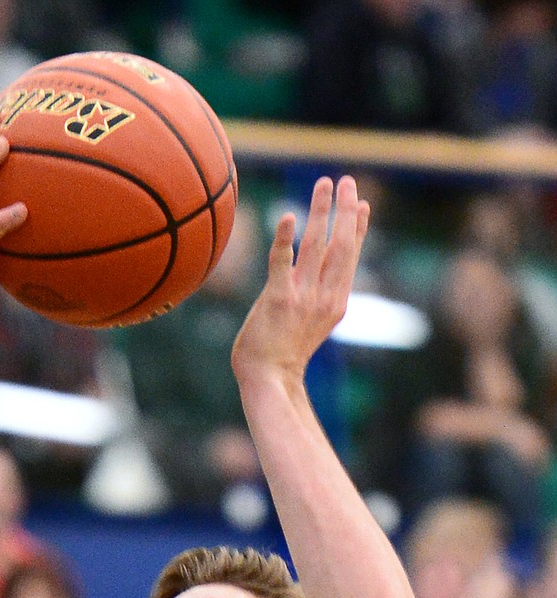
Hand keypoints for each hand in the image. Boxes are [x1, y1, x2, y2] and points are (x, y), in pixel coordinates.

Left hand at [231, 175, 368, 392]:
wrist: (270, 381)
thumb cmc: (284, 354)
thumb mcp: (312, 323)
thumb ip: (317, 296)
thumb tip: (320, 274)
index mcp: (335, 300)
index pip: (350, 256)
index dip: (358, 228)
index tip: (362, 203)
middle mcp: (324, 295)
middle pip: (341, 244)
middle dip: (345, 210)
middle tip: (346, 180)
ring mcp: (302, 297)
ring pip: (316, 245)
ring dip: (321, 211)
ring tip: (324, 184)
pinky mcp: (277, 300)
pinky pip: (281, 263)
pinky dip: (285, 239)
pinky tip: (289, 216)